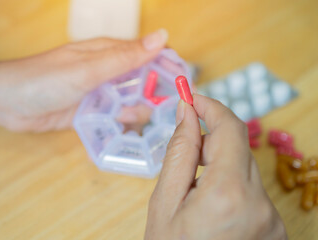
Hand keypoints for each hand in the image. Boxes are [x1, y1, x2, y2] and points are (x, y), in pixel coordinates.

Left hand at [0, 29, 167, 131]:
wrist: (8, 103)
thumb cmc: (44, 79)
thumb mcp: (89, 68)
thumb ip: (126, 57)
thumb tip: (162, 37)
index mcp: (110, 53)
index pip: (150, 54)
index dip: (170, 67)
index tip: (185, 84)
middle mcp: (108, 71)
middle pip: (144, 81)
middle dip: (155, 95)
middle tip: (162, 111)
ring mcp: (100, 92)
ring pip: (132, 101)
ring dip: (136, 111)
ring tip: (126, 118)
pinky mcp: (92, 110)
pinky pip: (115, 117)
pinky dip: (120, 123)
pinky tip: (118, 128)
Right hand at [145, 95, 286, 239]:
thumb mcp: (164, 202)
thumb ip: (180, 151)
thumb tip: (187, 111)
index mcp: (228, 194)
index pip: (230, 129)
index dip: (211, 107)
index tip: (192, 99)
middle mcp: (261, 205)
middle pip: (239, 147)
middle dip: (211, 140)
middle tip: (187, 153)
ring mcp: (273, 220)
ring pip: (246, 169)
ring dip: (220, 165)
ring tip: (195, 190)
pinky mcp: (276, 229)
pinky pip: (253, 191)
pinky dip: (232, 186)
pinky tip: (213, 206)